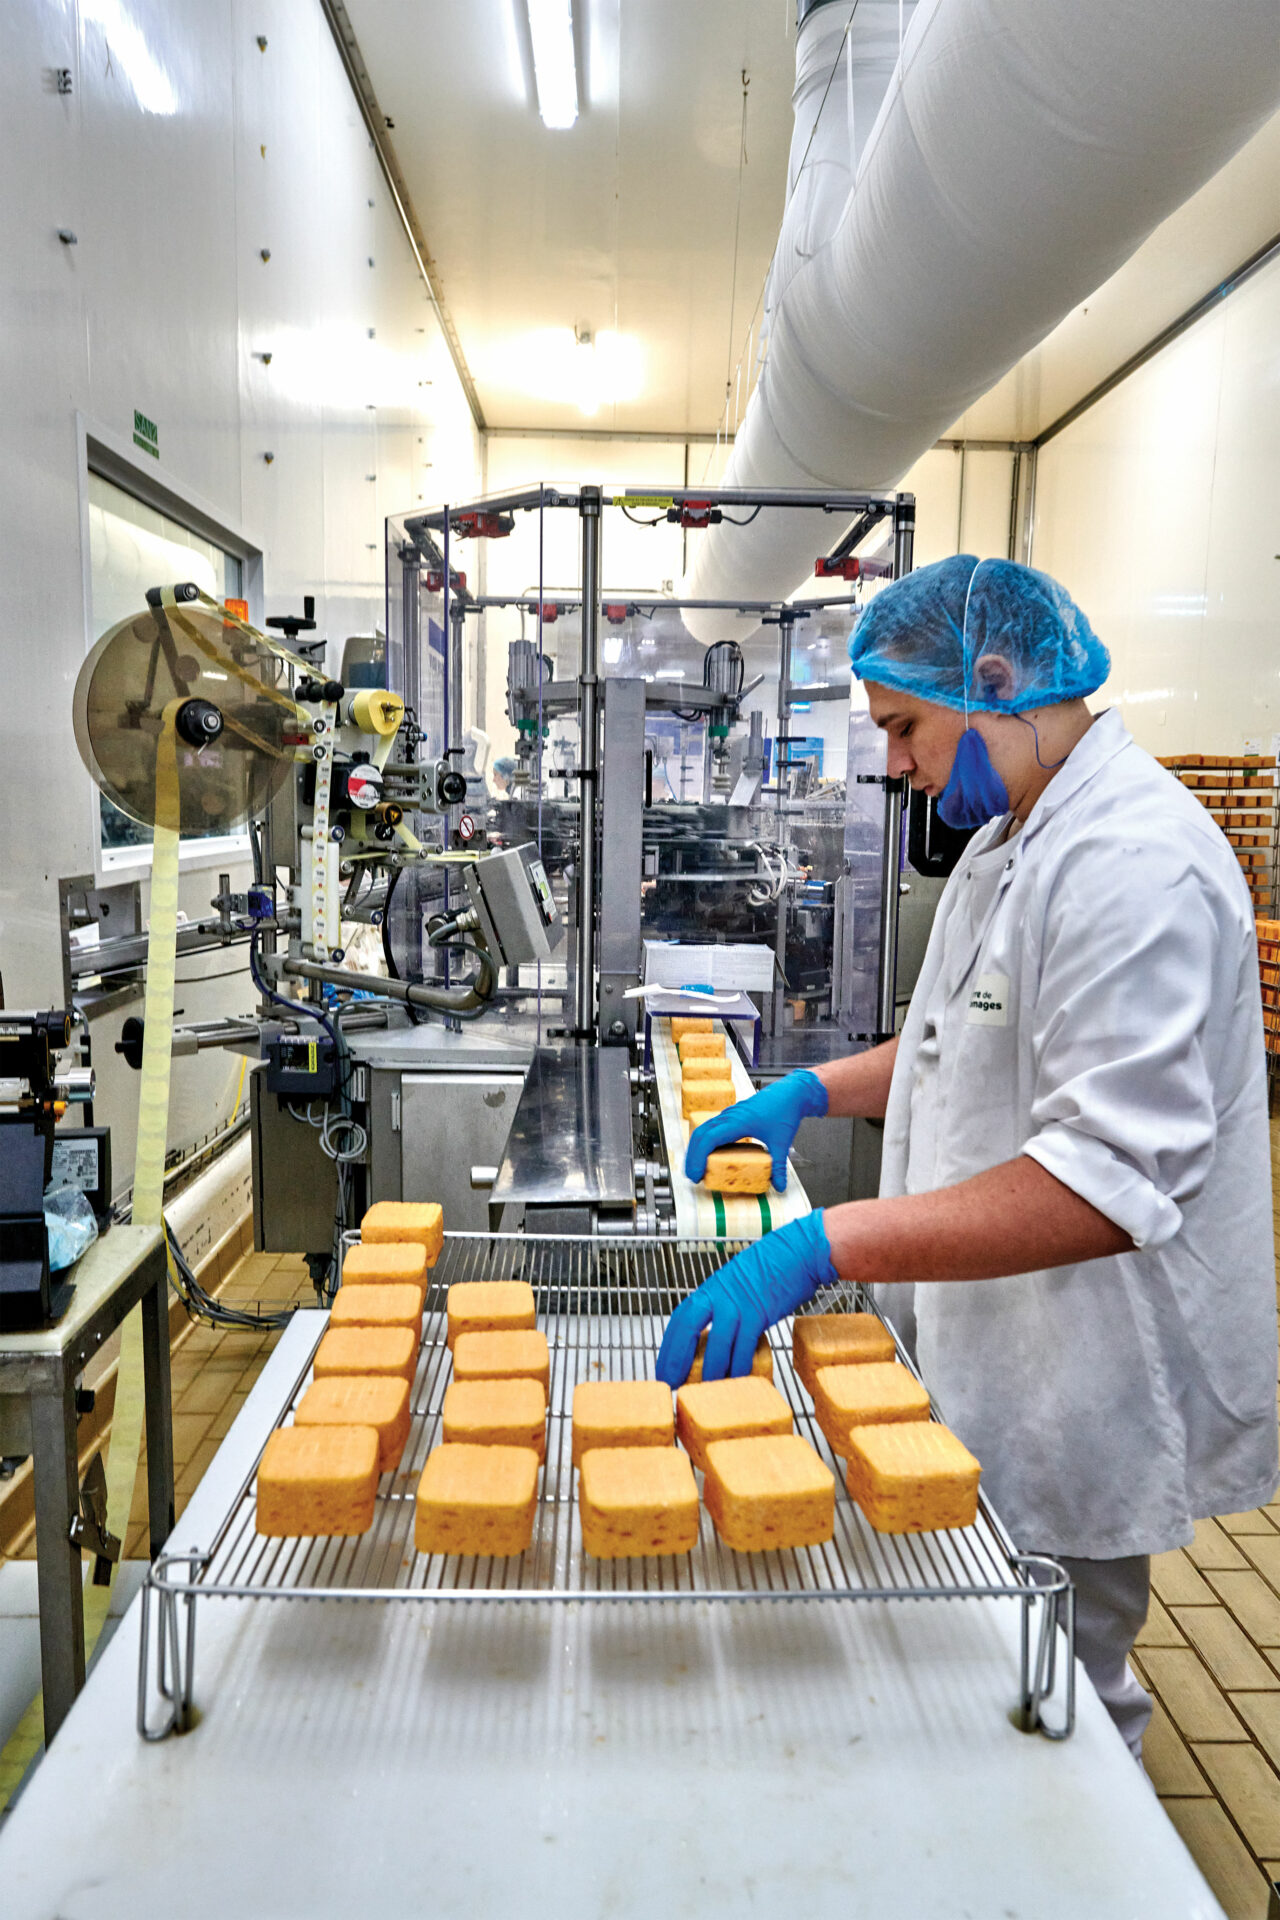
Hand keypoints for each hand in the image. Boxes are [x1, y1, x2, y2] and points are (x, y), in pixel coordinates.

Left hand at [655, 1212, 836, 1384]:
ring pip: (716, 1341)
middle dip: (676, 1357)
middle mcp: (720, 1295)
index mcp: (712, 1288)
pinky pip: (744, 1345)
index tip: (663, 1366)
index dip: (669, 1344)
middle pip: (687, 1327)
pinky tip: (737, 1378)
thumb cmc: (772, 1265)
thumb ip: (724, 1303)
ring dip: (709, 1369)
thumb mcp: (738, 1282)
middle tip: (671, 1381)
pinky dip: (739, 1365)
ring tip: (704, 1389)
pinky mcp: (759, 1312)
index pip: (680, 1318)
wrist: (798, 1250)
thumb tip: (715, 1330)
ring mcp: (738, 1303)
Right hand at [684, 1069, 827, 1191]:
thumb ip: (779, 1167)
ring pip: (704, 1129)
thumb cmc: (785, 1110)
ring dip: (697, 1148)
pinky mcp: (732, 1115)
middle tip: (693, 1176)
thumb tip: (779, 1187)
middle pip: (700, 1134)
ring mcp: (729, 1114)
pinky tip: (711, 1154)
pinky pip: (712, 1127)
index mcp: (738, 1122)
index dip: (697, 1158)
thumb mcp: (782, 1142)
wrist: (791, 1092)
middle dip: (692, 1156)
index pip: (709, 1139)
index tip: (696, 1175)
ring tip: (698, 1167)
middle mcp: (729, 1116)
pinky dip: (706, 1141)